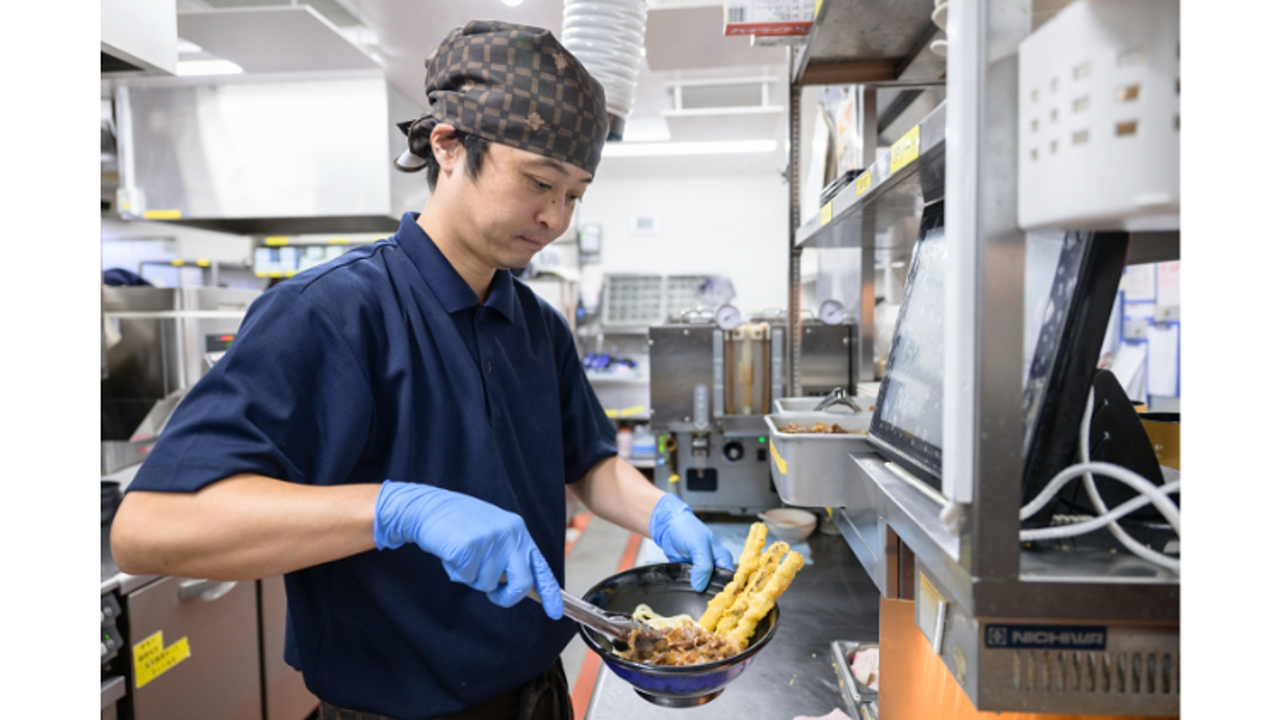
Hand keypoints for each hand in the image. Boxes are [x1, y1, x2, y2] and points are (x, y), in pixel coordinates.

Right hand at [373, 481, 563, 618]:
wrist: (429, 507)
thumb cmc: (460, 524)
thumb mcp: (494, 532)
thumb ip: (508, 554)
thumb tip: (521, 585)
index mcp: (518, 531)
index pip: (540, 566)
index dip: (550, 592)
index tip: (555, 612)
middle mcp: (510, 534)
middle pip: (522, 583)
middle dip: (506, 597)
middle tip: (493, 595)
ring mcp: (490, 540)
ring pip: (487, 584)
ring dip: (471, 577)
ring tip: (462, 555)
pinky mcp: (469, 547)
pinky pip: (466, 577)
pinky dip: (456, 572)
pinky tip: (451, 553)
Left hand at [648, 493, 734, 591]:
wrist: (668, 527)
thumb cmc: (687, 529)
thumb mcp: (698, 545)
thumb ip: (702, 565)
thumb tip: (700, 586)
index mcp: (723, 559)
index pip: (730, 580)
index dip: (726, 591)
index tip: (718, 600)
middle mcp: (715, 567)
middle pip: (718, 588)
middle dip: (711, 594)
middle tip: (703, 600)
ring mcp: (702, 573)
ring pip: (704, 589)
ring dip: (699, 594)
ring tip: (695, 599)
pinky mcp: (690, 576)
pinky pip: (692, 587)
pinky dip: (688, 591)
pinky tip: (686, 594)